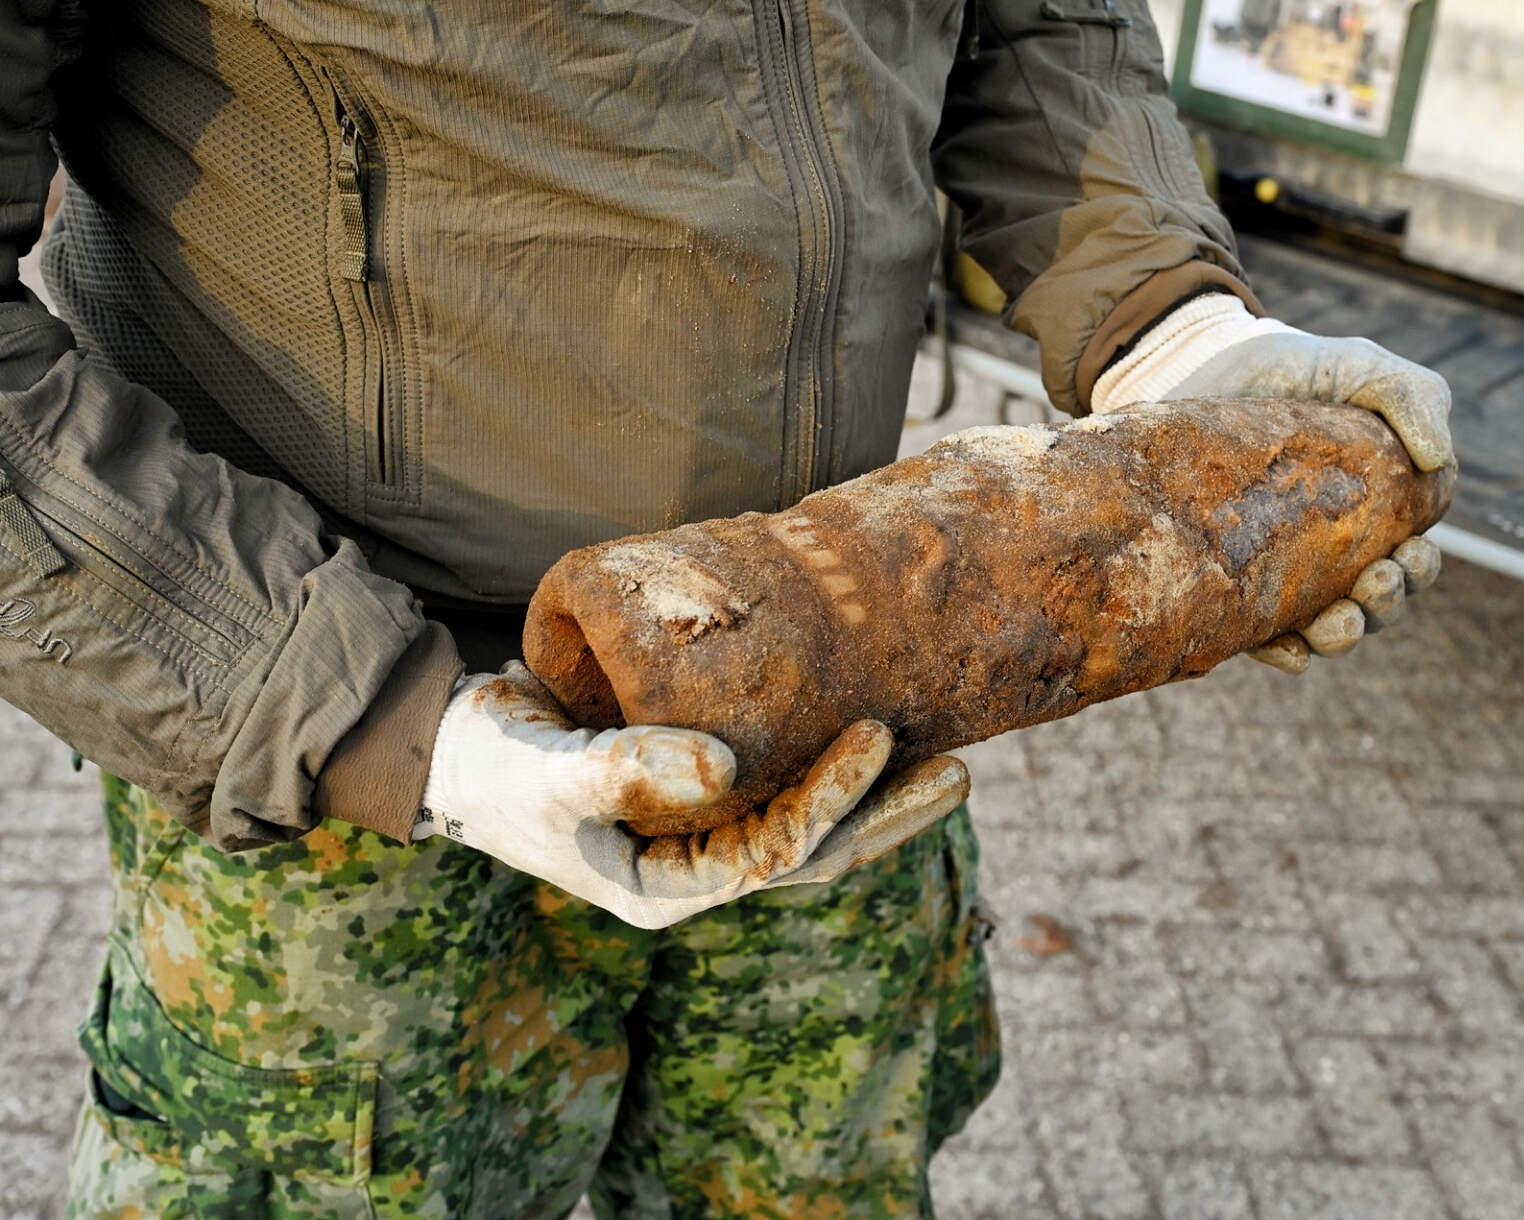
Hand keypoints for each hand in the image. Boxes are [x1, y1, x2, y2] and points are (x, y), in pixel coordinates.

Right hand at [413, 664, 968, 927]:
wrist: (462, 747)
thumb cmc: (497, 769)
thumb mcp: (553, 775)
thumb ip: (627, 770)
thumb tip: (726, 768)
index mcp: (667, 890)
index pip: (772, 854)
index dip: (828, 799)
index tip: (874, 737)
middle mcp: (698, 870)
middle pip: (816, 852)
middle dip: (887, 815)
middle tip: (959, 772)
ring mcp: (706, 833)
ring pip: (811, 824)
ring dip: (879, 796)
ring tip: (952, 762)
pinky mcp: (708, 791)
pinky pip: (786, 785)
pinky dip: (832, 764)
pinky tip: (884, 735)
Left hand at [1094, 292, 1451, 671]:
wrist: (1196, 365)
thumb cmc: (1291, 369)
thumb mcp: (1358, 367)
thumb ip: (1412, 396)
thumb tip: (1439, 461)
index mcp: (1376, 512)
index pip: (1412, 559)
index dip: (1419, 569)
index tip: (1407, 554)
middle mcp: (1332, 550)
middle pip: (1375, 603)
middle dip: (1386, 604)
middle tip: (1376, 581)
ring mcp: (1279, 570)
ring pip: (1325, 628)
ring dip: (1344, 636)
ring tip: (1339, 622)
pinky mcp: (1227, 582)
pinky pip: (1258, 637)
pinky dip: (1282, 651)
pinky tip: (1289, 649)